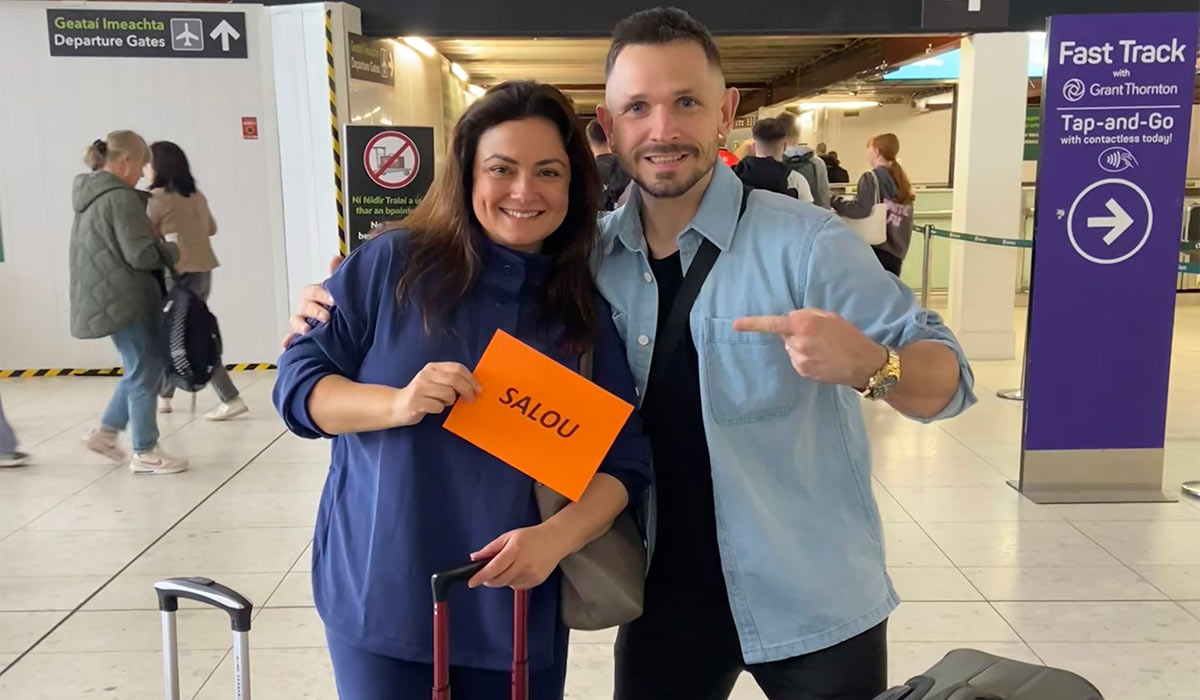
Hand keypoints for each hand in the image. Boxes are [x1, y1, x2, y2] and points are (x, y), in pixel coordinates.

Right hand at [282, 256, 344, 347]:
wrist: (346, 326)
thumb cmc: (337, 305)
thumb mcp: (339, 290)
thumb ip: (337, 275)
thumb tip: (336, 258)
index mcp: (315, 295)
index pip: (312, 291)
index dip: (321, 294)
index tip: (333, 300)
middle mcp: (307, 308)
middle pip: (304, 306)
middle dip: (314, 310)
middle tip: (326, 317)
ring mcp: (304, 322)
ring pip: (296, 320)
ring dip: (300, 324)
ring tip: (307, 329)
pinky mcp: (302, 336)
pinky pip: (292, 338)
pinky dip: (289, 340)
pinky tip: (287, 343)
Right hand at [391, 362, 482, 426]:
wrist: (396, 405)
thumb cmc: (421, 395)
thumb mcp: (434, 381)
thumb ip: (449, 380)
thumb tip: (472, 385)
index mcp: (432, 367)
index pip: (457, 368)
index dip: (471, 378)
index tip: (478, 389)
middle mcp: (426, 375)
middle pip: (455, 380)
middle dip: (467, 390)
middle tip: (471, 399)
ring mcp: (420, 388)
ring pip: (448, 394)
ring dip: (450, 401)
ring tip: (442, 402)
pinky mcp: (416, 401)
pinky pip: (438, 406)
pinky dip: (439, 409)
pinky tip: (432, 407)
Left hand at [468, 524, 572, 589]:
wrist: (555, 540)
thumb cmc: (531, 537)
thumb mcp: (508, 536)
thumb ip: (490, 548)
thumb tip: (474, 558)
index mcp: (515, 550)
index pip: (494, 568)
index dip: (480, 576)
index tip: (471, 582)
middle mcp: (524, 563)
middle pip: (499, 580)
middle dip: (488, 580)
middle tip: (485, 575)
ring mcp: (531, 574)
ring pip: (507, 584)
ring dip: (501, 580)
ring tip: (508, 567)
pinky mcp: (537, 581)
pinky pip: (517, 587)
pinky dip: (512, 581)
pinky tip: (518, 570)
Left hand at [733, 309, 886, 387]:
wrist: (863, 362)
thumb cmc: (848, 335)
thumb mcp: (829, 316)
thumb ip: (806, 315)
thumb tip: (789, 319)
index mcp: (804, 323)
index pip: (773, 323)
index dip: (752, 324)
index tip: (736, 324)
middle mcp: (798, 341)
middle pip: (784, 334)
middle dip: (794, 332)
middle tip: (817, 334)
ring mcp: (800, 358)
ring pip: (790, 347)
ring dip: (799, 345)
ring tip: (822, 347)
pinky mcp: (803, 371)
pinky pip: (796, 359)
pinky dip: (804, 357)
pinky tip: (820, 357)